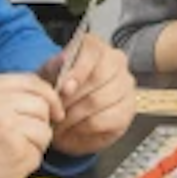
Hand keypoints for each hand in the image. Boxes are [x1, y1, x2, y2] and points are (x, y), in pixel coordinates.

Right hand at [0, 73, 59, 177]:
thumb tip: (41, 95)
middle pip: (41, 102)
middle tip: (26, 138)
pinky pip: (40, 150)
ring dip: (36, 143)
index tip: (50, 110)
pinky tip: (8, 167)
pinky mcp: (16, 150)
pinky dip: (30, 160)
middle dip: (42, 121)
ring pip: (44, 126)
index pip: (30, 80)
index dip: (45, 96)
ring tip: (10, 154)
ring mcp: (4, 125)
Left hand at [41, 34, 134, 156]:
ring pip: (100, 100)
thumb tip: (62, 59)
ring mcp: (126, 85)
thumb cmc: (58, 91)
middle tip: (56, 111)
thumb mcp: (48, 77)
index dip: (79, 70)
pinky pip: (105, 119)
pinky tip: (74, 129)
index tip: (64, 89)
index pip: (93, 51)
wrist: (65, 114)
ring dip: (75, 115)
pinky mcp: (128, 109)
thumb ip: (52, 67)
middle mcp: (116, 62)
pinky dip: (85, 128)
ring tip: (60, 124)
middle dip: (72, 98)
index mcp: (97, 48)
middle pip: (98, 77)